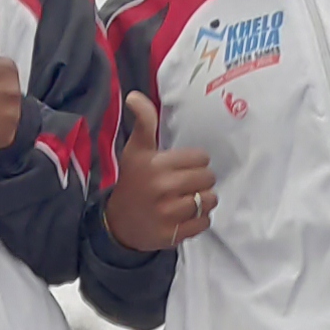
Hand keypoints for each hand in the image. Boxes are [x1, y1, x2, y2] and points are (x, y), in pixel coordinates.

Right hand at [101, 95, 217, 253]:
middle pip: (208, 179)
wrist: (119, 224)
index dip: (195, 162)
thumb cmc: (132, 181)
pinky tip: (185, 216)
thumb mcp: (135, 151)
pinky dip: (199, 220)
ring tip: (187, 200)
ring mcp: (168, 213)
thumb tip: (134, 95)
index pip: (201, 158)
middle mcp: (163, 188)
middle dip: (200, 181)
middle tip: (185, 185)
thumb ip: (143, 123)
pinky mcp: (174, 234)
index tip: (181, 167)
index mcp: (156, 164)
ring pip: (209, 201)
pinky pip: (204, 223)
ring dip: (203, 201)